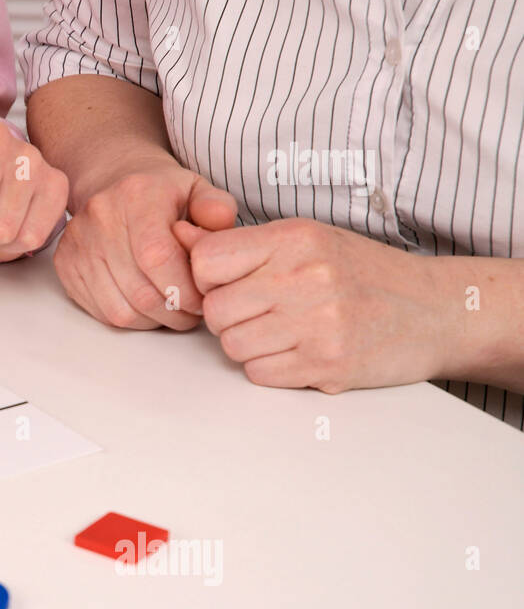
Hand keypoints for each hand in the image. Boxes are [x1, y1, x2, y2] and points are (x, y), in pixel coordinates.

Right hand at [53, 161, 236, 329]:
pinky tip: (146, 306)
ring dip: (153, 321)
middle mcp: (99, 218)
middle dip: (174, 312)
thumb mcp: (197, 189)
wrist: (112, 182)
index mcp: (136, 196)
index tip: (203, 299)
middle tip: (193, 311)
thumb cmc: (161, 193)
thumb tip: (220, 225)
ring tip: (172, 308)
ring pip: (120, 310)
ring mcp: (77, 244)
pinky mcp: (65, 265)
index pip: (157, 257)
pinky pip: (101, 312)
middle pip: (140, 291)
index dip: (185, 290)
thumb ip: (216, 208)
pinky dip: (131, 319)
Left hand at [178, 218, 449, 392]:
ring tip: (281, 331)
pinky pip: (260, 374)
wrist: (434, 310)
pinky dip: (271, 368)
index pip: (205, 261)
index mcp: (295, 238)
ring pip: (233, 346)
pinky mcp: (328, 365)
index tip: (228, 283)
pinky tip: (298, 351)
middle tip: (259, 311)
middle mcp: (305, 277)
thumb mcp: (304, 240)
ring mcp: (318, 324)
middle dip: (228, 316)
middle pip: (215, 310)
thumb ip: (239, 243)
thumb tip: (175, 234)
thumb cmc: (360, 273)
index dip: (207, 278)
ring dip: (247, 345)